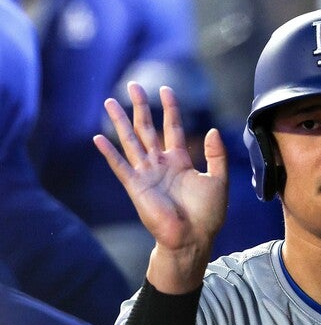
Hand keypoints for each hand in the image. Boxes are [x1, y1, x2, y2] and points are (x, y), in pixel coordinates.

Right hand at [94, 82, 227, 292]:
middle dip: (141, 107)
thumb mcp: (218, 180)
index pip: (173, 128)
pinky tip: (98, 138)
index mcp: (181, 161)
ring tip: (110, 102)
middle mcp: (161, 164)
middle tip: (133, 85)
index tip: (166, 89)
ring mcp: (147, 174)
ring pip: (131, 141)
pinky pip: (120, 166)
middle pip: (148, 128)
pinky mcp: (136, 186)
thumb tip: (212, 130)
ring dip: (120, 122)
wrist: (193, 238)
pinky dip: (109, 152)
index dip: (170, 108)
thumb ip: (216, 155)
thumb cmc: (208, 214)